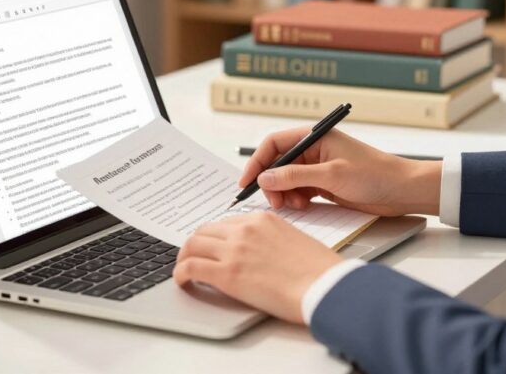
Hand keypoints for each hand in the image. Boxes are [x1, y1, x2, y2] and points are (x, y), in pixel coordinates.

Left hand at [173, 211, 341, 322]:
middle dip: (195, 245)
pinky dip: (180, 274)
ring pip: (192, 246)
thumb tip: (256, 253)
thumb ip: (269, 240)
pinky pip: (190, 268)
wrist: (324, 286)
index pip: (225, 223)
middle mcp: (244, 230)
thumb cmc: (318, 270)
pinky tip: (183, 282)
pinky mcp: (227, 274)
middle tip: (192, 258)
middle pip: (204, 231)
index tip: (211, 247)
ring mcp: (234, 250)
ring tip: (184, 270)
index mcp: (262, 219)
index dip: (214, 237)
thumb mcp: (292, 239)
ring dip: (183, 258)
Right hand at [240, 127, 442, 216]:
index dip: (257, 162)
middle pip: (277, 164)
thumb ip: (295, 177)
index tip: (248, 182)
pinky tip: (304, 207)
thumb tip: (265, 178)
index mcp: (314, 137)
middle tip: (274, 202)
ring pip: (286, 180)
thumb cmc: (374, 174)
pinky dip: (296, 200)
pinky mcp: (324, 184)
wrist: (402, 190)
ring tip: (294, 206)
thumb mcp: (332, 175)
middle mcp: (313, 150)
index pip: (274, 144)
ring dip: (284, 194)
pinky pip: (299, 191)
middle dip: (271, 183)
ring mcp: (318, 168)